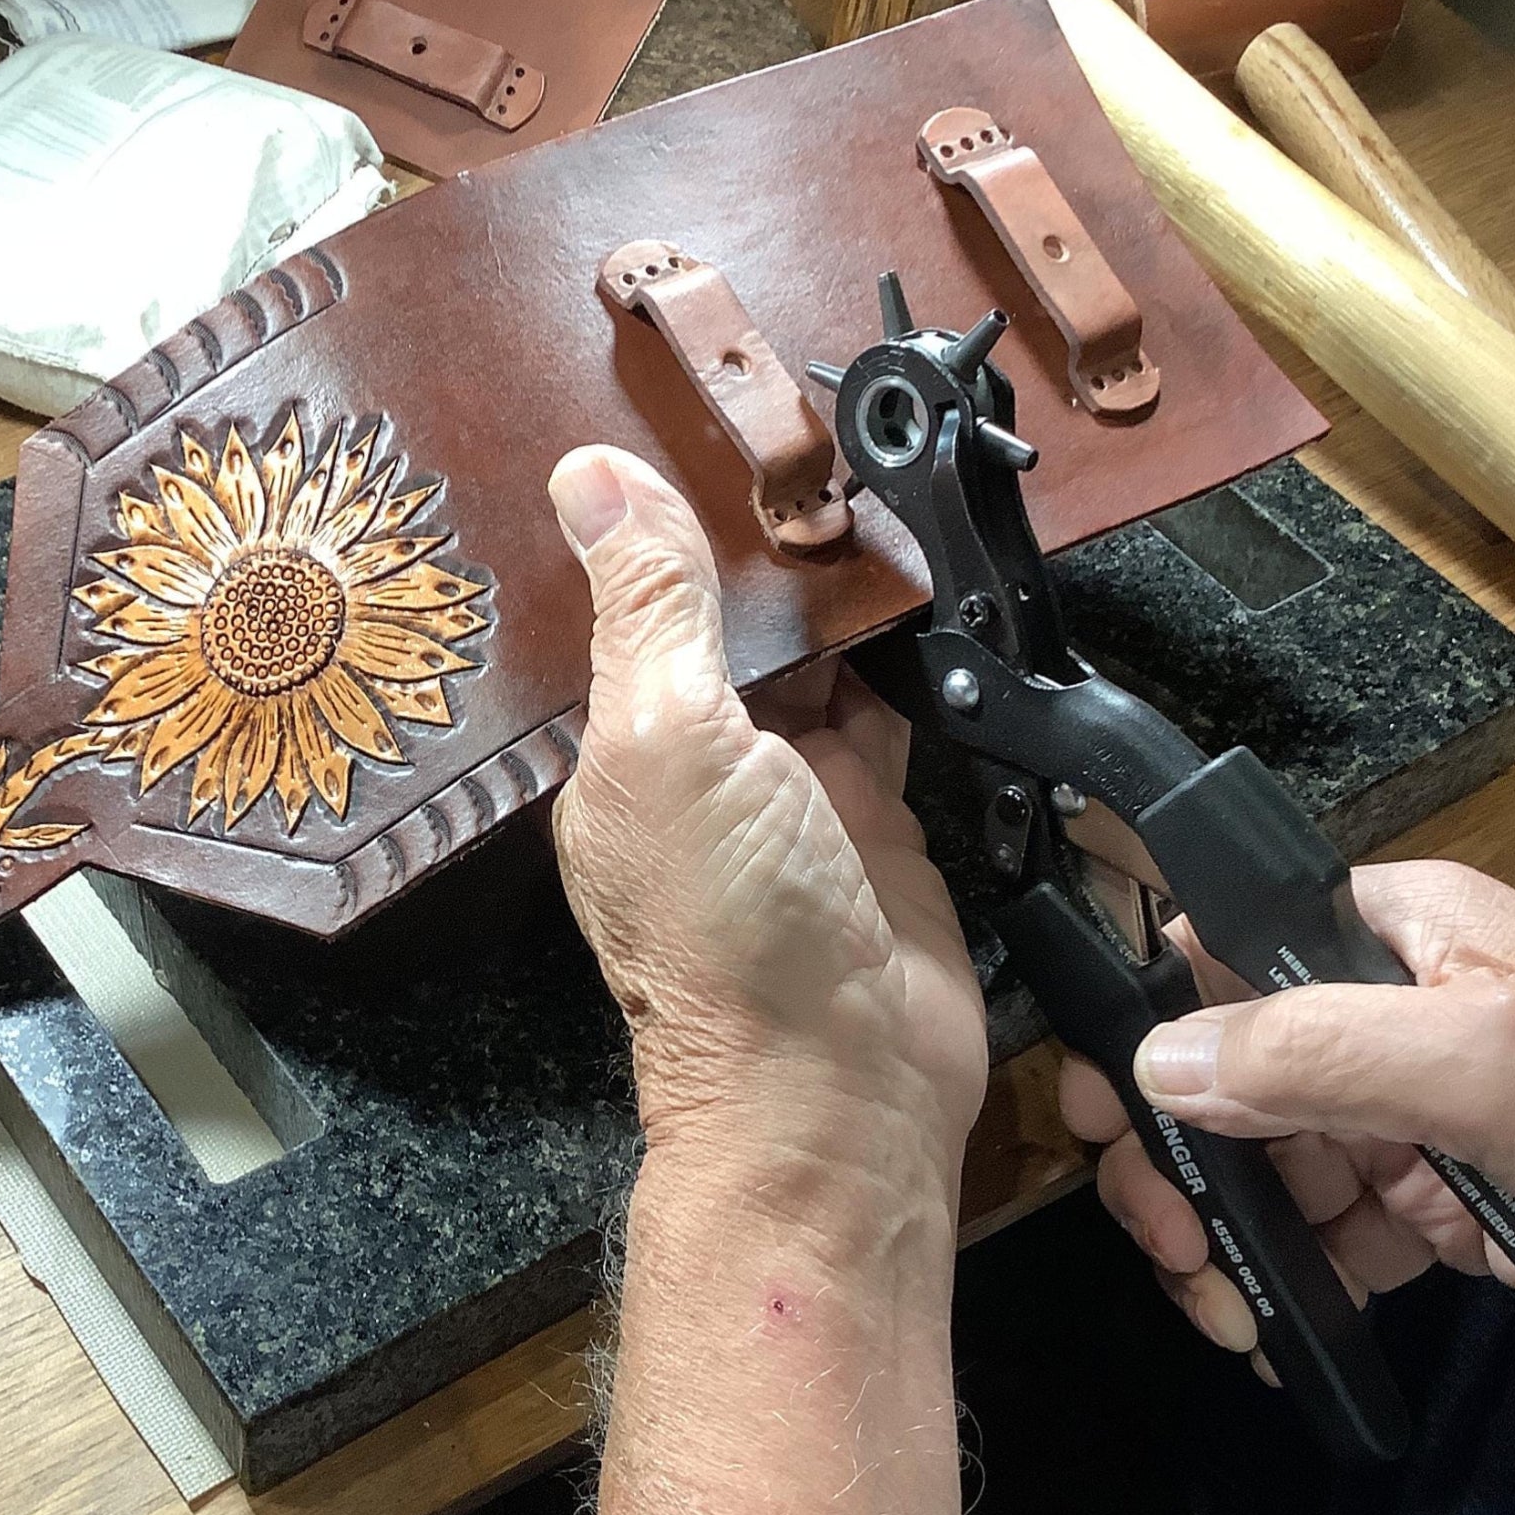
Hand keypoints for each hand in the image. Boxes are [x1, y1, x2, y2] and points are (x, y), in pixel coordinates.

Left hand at [545, 444, 987, 1226]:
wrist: (837, 1086)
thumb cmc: (725, 933)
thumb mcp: (666, 740)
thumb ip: (648, 608)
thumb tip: (586, 475)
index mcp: (619, 747)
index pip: (633, 609)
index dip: (666, 527)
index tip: (709, 428)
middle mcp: (699, 764)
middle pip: (730, 628)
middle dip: (764, 551)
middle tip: (813, 443)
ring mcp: (792, 793)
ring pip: (817, 661)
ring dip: (841, 598)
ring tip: (874, 490)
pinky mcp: (877, 818)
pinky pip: (893, 711)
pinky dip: (912, 660)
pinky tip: (929, 593)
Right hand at [1060, 859, 1514, 1365]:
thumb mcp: (1494, 1066)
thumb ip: (1324, 1051)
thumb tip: (1161, 1061)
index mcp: (1393, 938)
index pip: (1222, 943)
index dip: (1145, 1017)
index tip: (1105, 1110)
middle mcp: (1385, 1015)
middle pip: (1220, 1066)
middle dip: (1171, 1154)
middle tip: (1162, 1237)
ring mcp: (1407, 1116)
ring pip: (1258, 1157)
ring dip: (1214, 1232)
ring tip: (1215, 1308)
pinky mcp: (1436, 1206)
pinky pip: (1325, 1233)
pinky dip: (1283, 1280)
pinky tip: (1265, 1330)